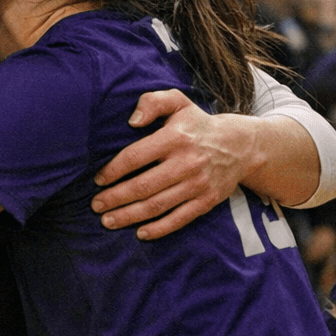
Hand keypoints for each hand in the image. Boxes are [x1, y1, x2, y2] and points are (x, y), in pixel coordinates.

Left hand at [90, 90, 266, 240]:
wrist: (240, 145)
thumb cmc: (197, 124)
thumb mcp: (178, 102)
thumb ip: (152, 102)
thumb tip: (132, 121)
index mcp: (175, 138)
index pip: (136, 156)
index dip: (114, 170)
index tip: (98, 180)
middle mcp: (186, 162)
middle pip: (143, 186)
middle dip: (116, 198)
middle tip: (96, 205)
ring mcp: (197, 184)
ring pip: (157, 205)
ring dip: (129, 216)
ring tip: (108, 221)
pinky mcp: (207, 201)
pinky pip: (179, 219)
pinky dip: (159, 229)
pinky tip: (139, 233)